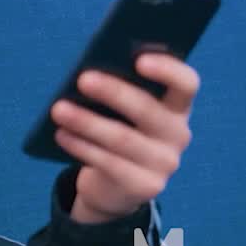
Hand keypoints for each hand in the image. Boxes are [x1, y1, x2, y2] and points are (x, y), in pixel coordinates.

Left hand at [50, 54, 199, 223]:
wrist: (116, 186)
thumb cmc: (119, 132)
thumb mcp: (125, 112)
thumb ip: (122, 91)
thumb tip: (91, 74)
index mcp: (178, 107)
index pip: (186, 84)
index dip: (168, 70)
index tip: (138, 59)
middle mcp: (178, 134)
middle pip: (149, 110)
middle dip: (115, 92)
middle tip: (82, 79)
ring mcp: (165, 163)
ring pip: (123, 138)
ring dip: (87, 121)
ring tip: (58, 109)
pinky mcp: (145, 186)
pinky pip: (109, 163)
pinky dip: (81, 147)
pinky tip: (62, 135)